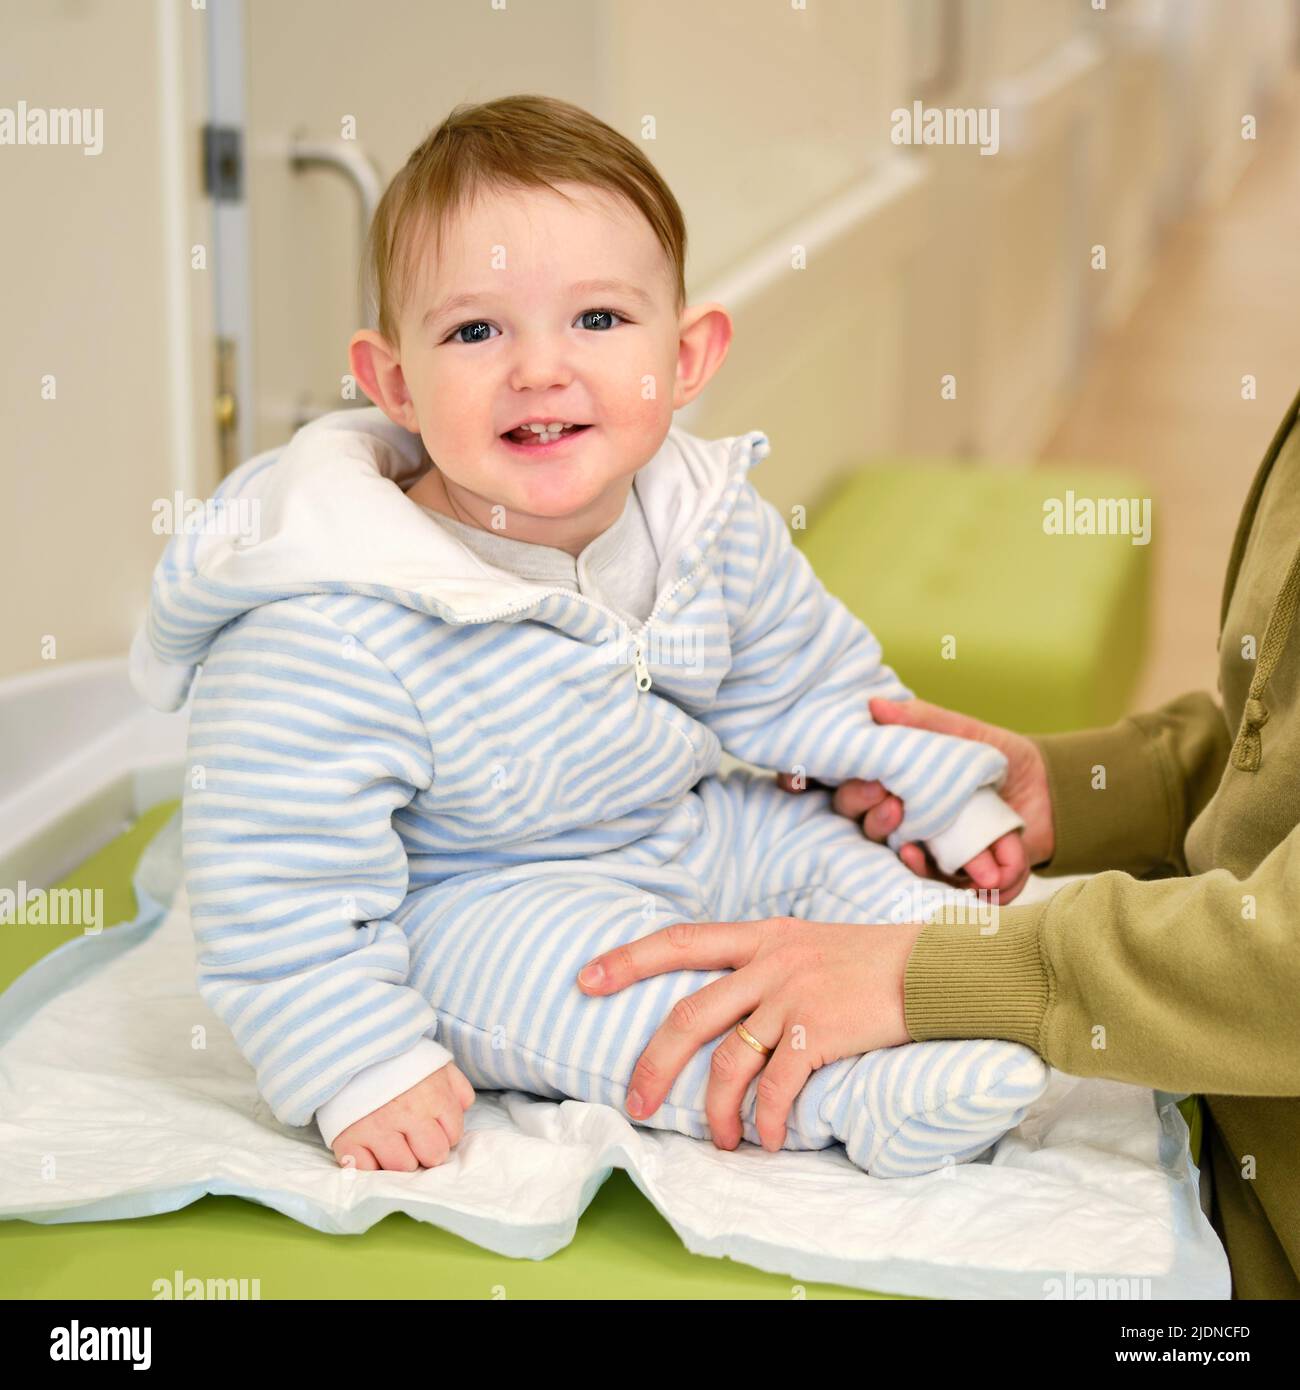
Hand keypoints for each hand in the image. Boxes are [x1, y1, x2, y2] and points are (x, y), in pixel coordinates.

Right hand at [331, 1063, 475, 1171]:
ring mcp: (377, 1127)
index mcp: (433, 1094)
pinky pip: (366, 1170)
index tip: (431, 1124)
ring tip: (391, 1140)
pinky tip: (369, 1148)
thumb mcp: (436, 1064)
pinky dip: (368, 1164)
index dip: (444, 1132)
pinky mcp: (348, 1139)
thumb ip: (457, 1087)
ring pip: (402, 1167)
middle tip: (413, 1137)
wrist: (352, 1050)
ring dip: (399, 1158)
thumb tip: (464, 1109)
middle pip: (433, 1156)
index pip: (454, 1135)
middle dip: (426, 1149)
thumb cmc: (399, 1062)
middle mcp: (407, 1113)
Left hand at [577, 916, 923, 1152]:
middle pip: (688, 1013)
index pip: (681, 940)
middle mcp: (770, 962)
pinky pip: (777, 1089)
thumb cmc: (876, 961)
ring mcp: (794, 996)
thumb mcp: (812, 942)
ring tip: (719, 1140)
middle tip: (633, 1100)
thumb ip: (768, 961)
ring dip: (715, 1111)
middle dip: (653, 1062)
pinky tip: (770, 1140)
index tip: (586, 978)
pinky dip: (768, 1122)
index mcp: (763, 936)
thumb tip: (730, 993)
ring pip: (728, 1061)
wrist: (939, 968)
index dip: (629, 959)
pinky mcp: (821, 1031)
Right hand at [777, 697, 1053, 896]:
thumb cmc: (1001, 760)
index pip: (857, 795)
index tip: (870, 780)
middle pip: (871, 831)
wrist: (1054, 793)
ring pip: (903, 862)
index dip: (854, 792)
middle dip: (876, 820)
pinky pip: (947, 887)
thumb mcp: (965, 734)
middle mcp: (909, 825)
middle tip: (893, 805)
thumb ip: (922, 721)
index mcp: (900, 789)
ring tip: (915, 846)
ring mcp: (933, 854)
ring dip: (909, 855)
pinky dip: (949, 880)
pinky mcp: (962, 879)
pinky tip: (954, 870)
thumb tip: (873, 704)